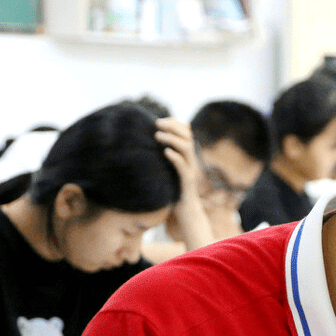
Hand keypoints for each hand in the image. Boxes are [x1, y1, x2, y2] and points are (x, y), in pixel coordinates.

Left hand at [155, 118, 214, 249]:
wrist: (186, 215)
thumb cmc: (174, 194)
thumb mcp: (167, 173)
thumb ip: (162, 160)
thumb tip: (144, 148)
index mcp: (187, 156)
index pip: (186, 133)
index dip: (176, 124)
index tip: (160, 120)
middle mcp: (191, 161)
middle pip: (188, 136)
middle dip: (173, 126)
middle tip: (157, 122)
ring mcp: (191, 171)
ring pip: (186, 149)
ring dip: (172, 139)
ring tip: (158, 135)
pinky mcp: (188, 183)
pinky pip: (184, 168)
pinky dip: (175, 158)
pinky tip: (165, 152)